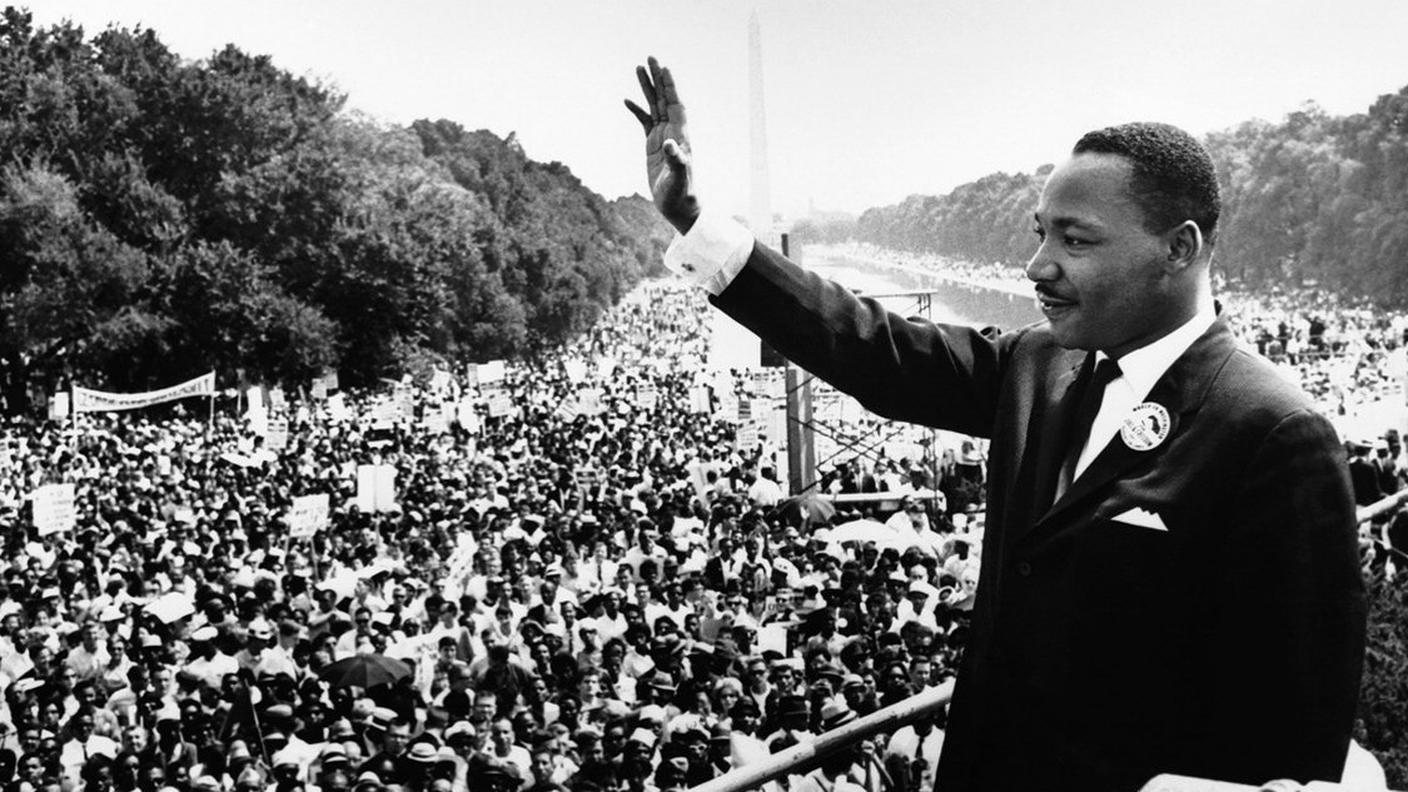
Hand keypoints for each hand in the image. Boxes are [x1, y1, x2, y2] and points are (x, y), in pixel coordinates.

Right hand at [625, 57, 699, 233]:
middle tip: (650, 58)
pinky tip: (627, 100)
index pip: (675, 104)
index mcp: (680, 135)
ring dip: (647, 88)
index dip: (670, 87)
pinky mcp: (653, 146)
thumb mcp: (678, 178)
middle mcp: (673, 132)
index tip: (664, 68)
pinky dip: (637, 110)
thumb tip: (669, 144)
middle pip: (664, 99)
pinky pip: (644, 122)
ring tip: (638, 69)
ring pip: (654, 106)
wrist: (679, 207)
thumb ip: (676, 160)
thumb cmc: (681, 194)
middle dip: (657, 79)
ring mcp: (662, 137)